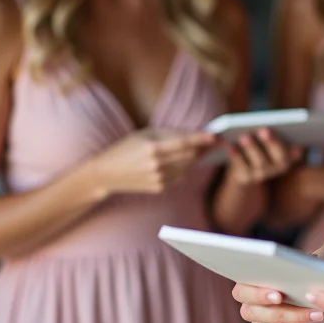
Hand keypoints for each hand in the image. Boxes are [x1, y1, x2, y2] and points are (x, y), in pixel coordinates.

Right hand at [87, 128, 214, 196]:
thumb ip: (169, 135)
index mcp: (152, 148)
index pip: (184, 143)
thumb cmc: (127, 148)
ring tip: (196, 150)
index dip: (201, 140)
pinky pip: (180, 176)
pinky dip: (183, 168)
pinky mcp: (160, 188)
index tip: (215, 136)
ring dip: (194, 158)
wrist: (108, 173)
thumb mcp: (145, 134)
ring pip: (187, 167)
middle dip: (202, 149)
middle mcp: (157, 165)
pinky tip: (178, 162)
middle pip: (190, 156)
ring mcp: (158, 179)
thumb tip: (194, 135)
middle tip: (212, 142)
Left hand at [225, 128, 301, 184]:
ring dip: (252, 148)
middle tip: (264, 129)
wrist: (245, 167)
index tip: (294, 137)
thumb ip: (274, 130)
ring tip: (245, 136)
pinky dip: (236, 156)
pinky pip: (241, 167)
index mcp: (289, 155)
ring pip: (259, 162)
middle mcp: (279, 167)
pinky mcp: (246, 178)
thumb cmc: (261, 143)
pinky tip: (230, 145)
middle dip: (271, 142)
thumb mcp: (270, 136)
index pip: (296, 152)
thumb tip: (279, 128)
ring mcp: (262, 174)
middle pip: (278, 156)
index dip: (296, 147)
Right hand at [232, 237, 323, 322]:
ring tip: (313, 315)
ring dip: (284, 317)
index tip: (277, 293)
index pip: (243, 275)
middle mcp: (252, 289)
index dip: (256, 286)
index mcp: (260, 266)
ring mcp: (259, 310)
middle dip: (264, 303)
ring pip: (258, 319)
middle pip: (245, 300)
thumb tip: (323, 266)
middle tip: (284, 300)